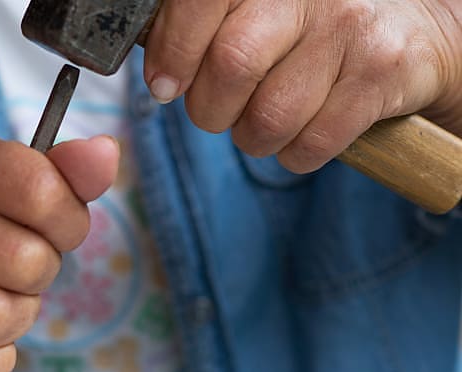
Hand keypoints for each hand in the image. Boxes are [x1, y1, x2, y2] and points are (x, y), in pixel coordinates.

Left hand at [143, 0, 461, 171]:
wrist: (418, 40)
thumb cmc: (314, 32)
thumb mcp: (261, 12)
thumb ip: (207, 27)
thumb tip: (155, 63)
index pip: (201, 0)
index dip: (174, 50)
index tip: (165, 84)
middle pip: (230, 65)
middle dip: (210, 110)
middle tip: (218, 113)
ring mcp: (352, 28)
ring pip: (269, 116)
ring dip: (253, 138)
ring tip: (265, 123)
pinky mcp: (382, 74)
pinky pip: (309, 143)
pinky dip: (295, 155)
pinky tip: (304, 133)